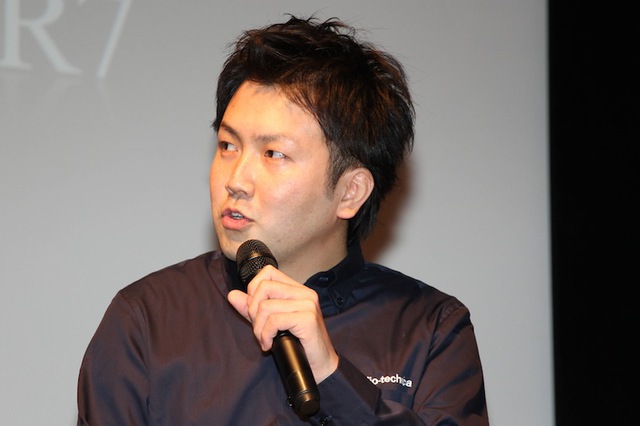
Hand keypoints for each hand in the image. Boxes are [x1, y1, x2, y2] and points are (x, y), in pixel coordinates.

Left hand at [228, 265, 338, 381]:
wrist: (320, 366)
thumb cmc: (298, 345)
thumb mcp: (271, 323)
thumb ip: (253, 308)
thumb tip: (233, 295)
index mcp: (297, 289)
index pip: (268, 272)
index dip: (254, 289)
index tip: (255, 311)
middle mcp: (305, 293)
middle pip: (263, 287)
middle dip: (253, 310)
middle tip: (259, 330)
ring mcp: (308, 304)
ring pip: (265, 306)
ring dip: (258, 328)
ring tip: (265, 340)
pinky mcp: (308, 318)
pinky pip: (274, 321)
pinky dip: (266, 335)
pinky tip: (269, 345)